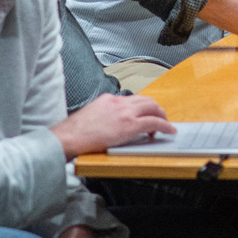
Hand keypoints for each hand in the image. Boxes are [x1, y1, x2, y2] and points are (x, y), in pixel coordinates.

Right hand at [50, 93, 174, 158]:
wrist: (68, 137)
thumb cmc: (74, 132)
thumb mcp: (90, 116)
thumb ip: (102, 115)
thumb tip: (109, 123)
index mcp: (108, 99)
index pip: (131, 99)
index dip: (141, 108)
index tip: (144, 114)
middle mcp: (118, 102)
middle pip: (145, 100)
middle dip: (155, 109)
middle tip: (159, 119)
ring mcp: (125, 112)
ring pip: (153, 107)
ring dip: (161, 116)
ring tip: (165, 125)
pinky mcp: (130, 124)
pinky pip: (154, 122)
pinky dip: (165, 126)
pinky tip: (169, 131)